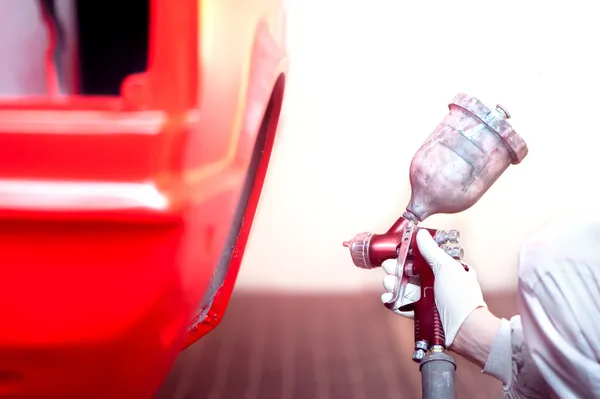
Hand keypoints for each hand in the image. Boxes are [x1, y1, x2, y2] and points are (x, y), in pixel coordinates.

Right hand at [381, 229, 486, 348]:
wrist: (465, 329)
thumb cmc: (461, 297)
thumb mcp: (447, 268)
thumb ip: (431, 251)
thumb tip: (421, 235)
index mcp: (445, 270)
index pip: (423, 258)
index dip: (409, 254)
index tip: (398, 251)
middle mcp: (436, 283)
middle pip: (410, 273)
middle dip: (396, 268)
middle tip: (389, 266)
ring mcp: (428, 299)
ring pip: (404, 288)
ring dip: (393, 283)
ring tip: (389, 282)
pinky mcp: (421, 314)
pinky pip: (403, 305)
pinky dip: (393, 301)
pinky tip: (388, 297)